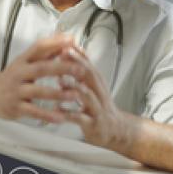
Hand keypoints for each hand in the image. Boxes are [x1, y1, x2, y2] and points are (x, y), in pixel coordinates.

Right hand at [0, 35, 126, 145]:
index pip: (38, 47)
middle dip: (61, 68)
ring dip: (58, 93)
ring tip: (75, 95)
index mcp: (23, 60)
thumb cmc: (15, 77)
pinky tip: (61, 117)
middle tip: (80, 70)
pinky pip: (33, 112)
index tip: (73, 41)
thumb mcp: (27, 62)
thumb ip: (47, 52)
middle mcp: (18, 73)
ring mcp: (16, 91)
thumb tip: (69, 39)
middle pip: (41, 68)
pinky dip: (47, 115)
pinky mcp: (15, 107)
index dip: (55, 43)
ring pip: (38, 91)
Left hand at [38, 37, 132, 152]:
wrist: (115, 130)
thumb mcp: (92, 87)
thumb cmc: (99, 106)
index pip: (89, 63)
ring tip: (59, 81)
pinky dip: (67, 112)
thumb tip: (65, 54)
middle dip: (77, 63)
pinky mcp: (93, 124)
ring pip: (87, 95)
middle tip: (62, 55)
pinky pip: (80, 117)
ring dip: (73, 87)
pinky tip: (56, 108)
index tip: (64, 43)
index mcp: (97, 83)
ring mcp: (97, 108)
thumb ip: (80, 73)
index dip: (77, 53)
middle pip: (90, 75)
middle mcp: (99, 93)